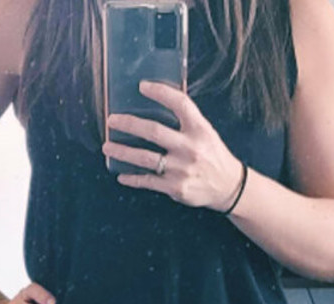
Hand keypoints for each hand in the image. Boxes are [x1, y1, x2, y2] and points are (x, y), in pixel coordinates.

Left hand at [102, 80, 244, 211]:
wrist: (227, 187)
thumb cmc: (212, 155)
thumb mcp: (206, 132)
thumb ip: (186, 121)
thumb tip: (158, 103)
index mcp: (199, 129)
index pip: (180, 103)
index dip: (160, 92)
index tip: (142, 86)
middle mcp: (190, 148)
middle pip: (154, 132)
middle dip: (129, 124)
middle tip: (112, 120)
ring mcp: (181, 169)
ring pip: (145, 158)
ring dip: (122, 152)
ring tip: (107, 147)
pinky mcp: (175, 188)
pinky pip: (147, 181)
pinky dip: (132, 178)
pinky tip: (121, 175)